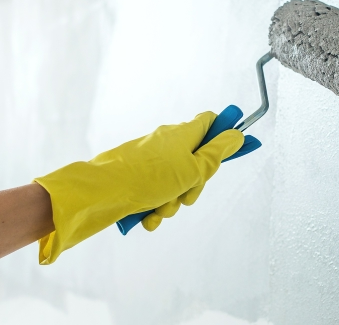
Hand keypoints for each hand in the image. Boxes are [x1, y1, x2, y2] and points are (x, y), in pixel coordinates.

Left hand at [34, 111, 243, 263]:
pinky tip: (148, 216)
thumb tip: (236, 134)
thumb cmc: (147, 178)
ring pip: (176, 184)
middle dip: (195, 185)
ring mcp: (151, 162)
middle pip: (196, 162)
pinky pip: (156, 194)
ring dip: (173, 201)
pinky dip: (155, 208)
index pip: (210, 123)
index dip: (223, 135)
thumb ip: (217, 154)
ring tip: (162, 207)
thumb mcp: (193, 169)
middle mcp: (167, 144)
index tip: (230, 152)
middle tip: (187, 194)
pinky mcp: (137, 179)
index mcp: (182, 135)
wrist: (102, 193)